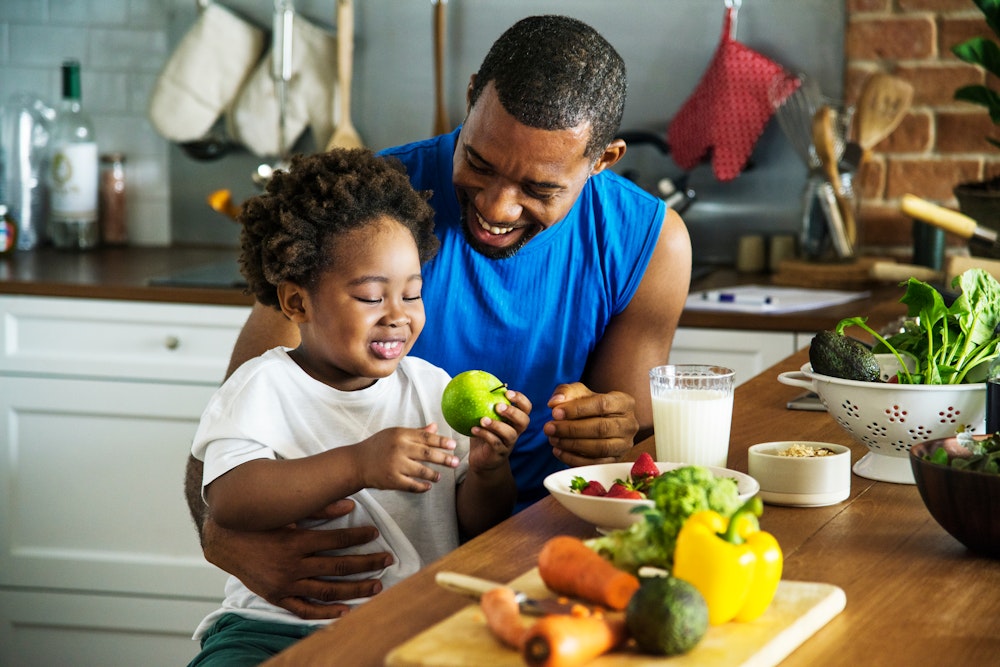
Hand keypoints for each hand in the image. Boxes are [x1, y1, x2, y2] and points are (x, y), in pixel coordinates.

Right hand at [201, 499, 392, 619]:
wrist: (224, 541)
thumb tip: (349, 505)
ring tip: (376, 586)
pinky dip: (325, 613)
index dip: (358, 537)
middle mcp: (292, 565)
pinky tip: (345, 611)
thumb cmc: (258, 522)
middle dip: (367, 563)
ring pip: (327, 590)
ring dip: (355, 589)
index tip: (375, 534)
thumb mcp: (286, 511)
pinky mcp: (276, 596)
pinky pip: (304, 609)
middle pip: (338, 567)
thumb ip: (318, 508)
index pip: (336, 540)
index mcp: (295, 541)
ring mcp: (285, 584)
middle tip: (387, 560)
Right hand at [354, 426, 459, 491]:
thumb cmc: (378, 446)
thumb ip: (416, 432)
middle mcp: (398, 448)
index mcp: (400, 434)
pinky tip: (428, 486)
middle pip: (427, 454)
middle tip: (455, 462)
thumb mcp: (395, 434)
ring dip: (433, 474)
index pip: (426, 437)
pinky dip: (422, 487)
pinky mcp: (392, 480)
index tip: (453, 445)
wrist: (356, 463)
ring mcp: (395, 465)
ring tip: (439, 476)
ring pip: (421, 471)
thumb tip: (435, 427)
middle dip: (444, 458)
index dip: (442, 441)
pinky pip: (412, 485)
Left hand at [468, 389, 531, 471]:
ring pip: (510, 434)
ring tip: (482, 419)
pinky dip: (484, 435)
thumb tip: (471, 381)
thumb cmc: (484, 435)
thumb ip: (483, 404)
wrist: (483, 461)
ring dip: (497, 425)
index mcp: (515, 420)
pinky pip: (495, 443)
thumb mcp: (485, 418)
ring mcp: (509, 443)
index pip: (526, 408)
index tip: (507, 392)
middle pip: (524, 421)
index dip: (520, 399)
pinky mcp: (499, 453)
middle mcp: (516, 431)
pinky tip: (473, 429)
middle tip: (498, 406)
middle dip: (513, 412)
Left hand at [543, 382, 638, 465]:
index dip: (577, 409)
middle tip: (549, 428)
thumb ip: (566, 392)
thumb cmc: (589, 405)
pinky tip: (558, 452)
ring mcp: (625, 444)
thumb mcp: (579, 392)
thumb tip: (555, 402)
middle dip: (571, 429)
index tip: (554, 412)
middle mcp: (629, 424)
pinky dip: (575, 459)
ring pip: (600, 448)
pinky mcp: (616, 460)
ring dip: (572, 445)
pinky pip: (596, 463)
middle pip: (601, 428)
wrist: (599, 421)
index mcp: (624, 402)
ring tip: (552, 439)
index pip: (601, 404)